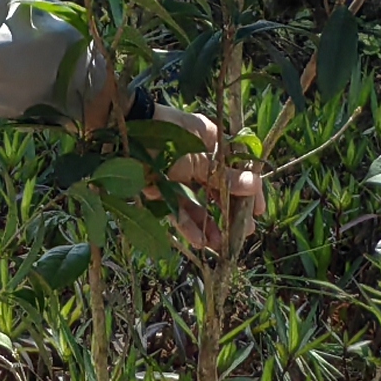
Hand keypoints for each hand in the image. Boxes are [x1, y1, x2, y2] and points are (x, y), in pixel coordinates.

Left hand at [133, 107, 265, 257]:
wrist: (121, 135)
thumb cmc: (165, 135)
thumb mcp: (199, 156)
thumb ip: (224, 175)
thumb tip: (254, 185)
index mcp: (212, 142)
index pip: (238, 168)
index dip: (250, 189)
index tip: (259, 210)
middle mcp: (198, 160)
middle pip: (220, 190)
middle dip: (231, 213)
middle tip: (244, 233)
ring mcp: (179, 177)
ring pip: (199, 204)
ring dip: (210, 225)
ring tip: (222, 245)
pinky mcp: (160, 191)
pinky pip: (178, 210)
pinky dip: (189, 226)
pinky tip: (201, 241)